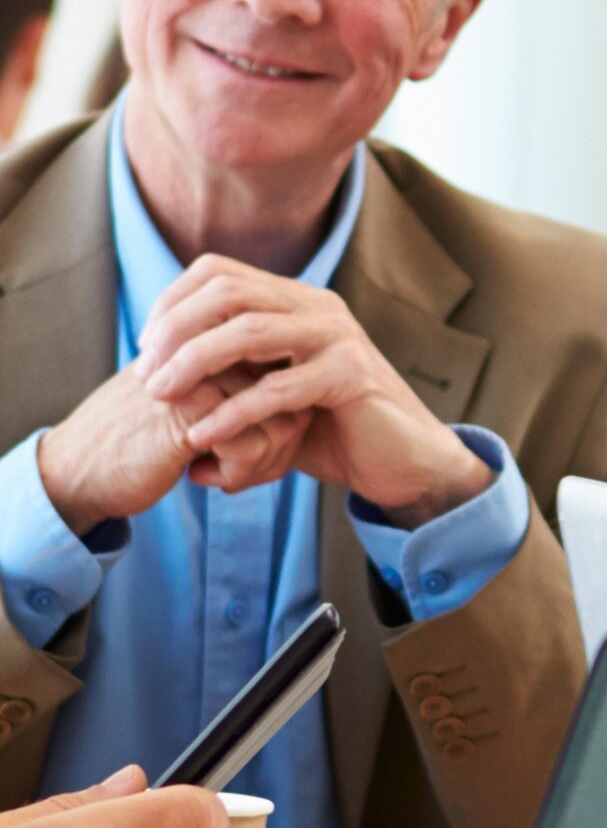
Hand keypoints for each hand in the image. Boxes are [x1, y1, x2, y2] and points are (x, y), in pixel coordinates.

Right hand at [35, 360, 310, 538]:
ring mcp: (200, 379)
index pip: (290, 381)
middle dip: (280, 448)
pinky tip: (198, 477)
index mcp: (216, 349)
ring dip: (262, 465)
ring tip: (224, 476)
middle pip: (293, 402)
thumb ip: (243, 402)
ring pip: (280, 425)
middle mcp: (212, 355)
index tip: (259, 454)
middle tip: (245, 472)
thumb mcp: (198, 414)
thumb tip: (308, 418)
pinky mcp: (188, 411)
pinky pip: (252, 446)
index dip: (286, 425)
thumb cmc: (144, 446)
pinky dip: (238, 474)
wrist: (77, 469)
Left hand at [136, 257, 490, 528]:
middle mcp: (318, 307)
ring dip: (192, 364)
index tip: (146, 350)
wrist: (401, 461)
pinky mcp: (352, 376)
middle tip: (145, 375)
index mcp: (297, 300)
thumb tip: (150, 370)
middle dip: (173, 331)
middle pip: (226, 293)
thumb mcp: (270, 388)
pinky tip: (202, 434)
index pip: (217, 272)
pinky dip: (230, 412)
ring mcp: (338, 337)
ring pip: (246, 331)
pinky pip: (276, 389)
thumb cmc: (330, 429)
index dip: (170, 304)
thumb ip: (227, 369)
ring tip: (161, 397)